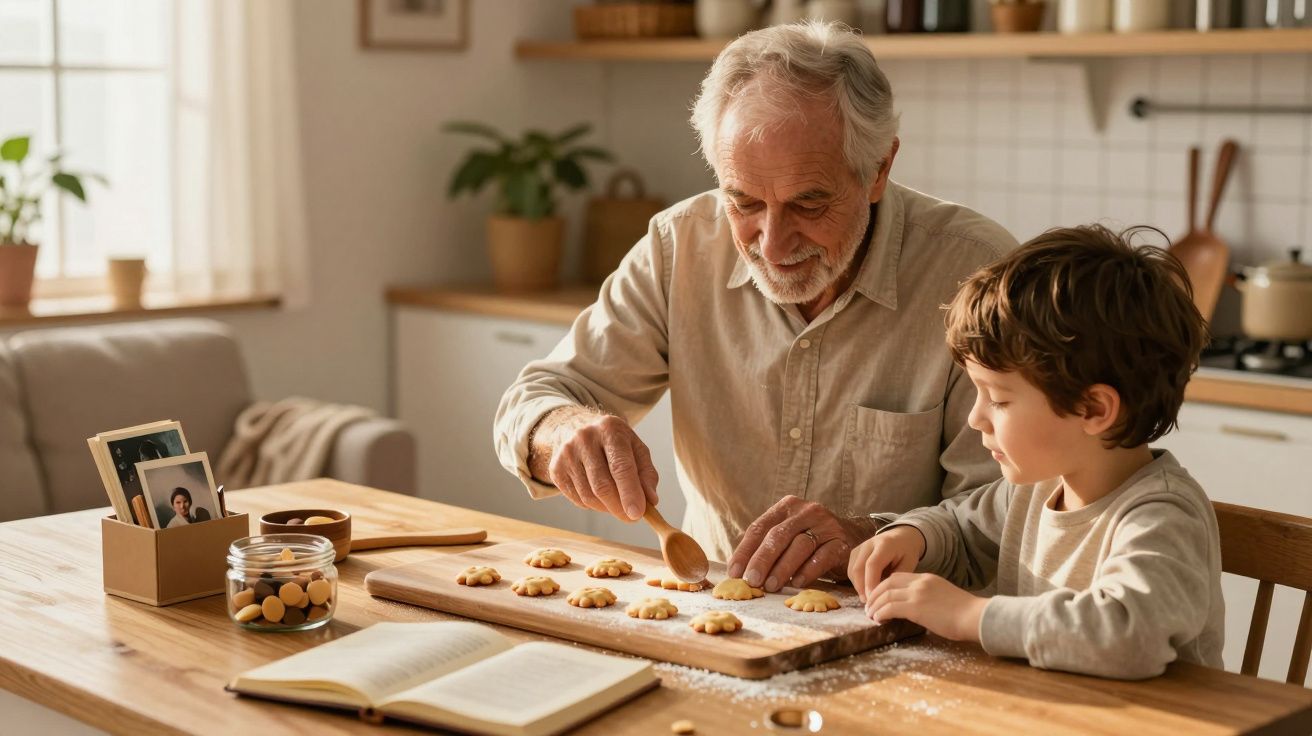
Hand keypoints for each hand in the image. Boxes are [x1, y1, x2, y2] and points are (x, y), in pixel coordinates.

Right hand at [533, 408, 658, 521]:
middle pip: (602, 485)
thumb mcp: (636, 448)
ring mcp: (566, 454)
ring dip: (607, 508)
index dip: (630, 493)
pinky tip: (600, 496)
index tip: (638, 514)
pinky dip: (593, 505)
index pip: (620, 466)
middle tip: (632, 518)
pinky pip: (577, 499)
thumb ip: (647, 474)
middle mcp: (584, 438)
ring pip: (589, 496)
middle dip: (619, 507)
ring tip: (617, 503)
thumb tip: (651, 501)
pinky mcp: (556, 469)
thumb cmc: (613, 443)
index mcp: (610, 429)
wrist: (577, 428)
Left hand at [726, 495, 860, 592]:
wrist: (853, 536)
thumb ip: (766, 547)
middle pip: (778, 535)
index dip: (745, 551)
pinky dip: (808, 571)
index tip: (734, 572)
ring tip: (771, 586)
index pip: (760, 527)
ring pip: (800, 546)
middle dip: (762, 560)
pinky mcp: (842, 542)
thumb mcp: (788, 535)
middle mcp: (807, 511)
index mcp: (787, 507)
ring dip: (782, 568)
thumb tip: (739, 572)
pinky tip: (796, 583)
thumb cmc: (811, 540)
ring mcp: (826, 525)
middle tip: (751, 581)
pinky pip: (823, 557)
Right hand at [848, 526, 925, 603]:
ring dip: (858, 587)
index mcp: (884, 544)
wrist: (901, 537)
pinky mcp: (854, 553)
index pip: (872, 565)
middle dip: (862, 588)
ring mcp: (859, 548)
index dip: (870, 583)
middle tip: (869, 604)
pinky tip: (866, 590)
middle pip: (858, 568)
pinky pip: (852, 571)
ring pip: (852, 571)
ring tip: (869, 599)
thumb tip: (884, 597)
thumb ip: (897, 578)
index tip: (873, 599)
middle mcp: (868, 544)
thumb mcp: (909, 564)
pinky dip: (857, 583)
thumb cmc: (907, 552)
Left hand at [864, 572, 986, 641]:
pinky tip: (878, 619)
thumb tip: (917, 608)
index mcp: (927, 578)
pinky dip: (880, 613)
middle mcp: (920, 583)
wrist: (975, 617)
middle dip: (874, 594)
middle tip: (869, 606)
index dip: (884, 586)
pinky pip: (890, 607)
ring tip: (870, 615)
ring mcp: (917, 594)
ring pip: (885, 595)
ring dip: (874, 605)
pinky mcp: (916, 608)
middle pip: (887, 583)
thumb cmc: (965, 613)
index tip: (878, 597)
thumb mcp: (943, 597)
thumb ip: (928, 597)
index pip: (898, 577)